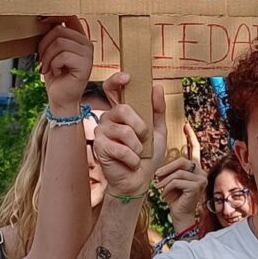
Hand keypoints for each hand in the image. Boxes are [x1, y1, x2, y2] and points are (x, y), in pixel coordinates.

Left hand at [38, 17, 92, 115]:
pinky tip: (56, 72)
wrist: (61, 98)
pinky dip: (53, 65)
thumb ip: (53, 36)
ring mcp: (88, 54)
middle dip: (44, 45)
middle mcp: (86, 43)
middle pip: (59, 30)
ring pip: (59, 43)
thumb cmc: (55, 75)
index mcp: (79, 37)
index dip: (54, 15)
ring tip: (47, 67)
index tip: (40, 20)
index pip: (69, 16)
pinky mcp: (85, 64)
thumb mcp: (52, 51)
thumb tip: (43, 19)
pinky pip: (63, 56)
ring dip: (47, 57)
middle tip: (41, 60)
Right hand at [95, 72, 166, 198]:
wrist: (139, 180)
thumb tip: (156, 87)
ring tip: (137, 153)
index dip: (116, 80)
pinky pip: (119, 147)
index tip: (128, 77)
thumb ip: (157, 110)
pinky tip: (130, 162)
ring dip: (138, 146)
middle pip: (123, 109)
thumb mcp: (158, 131)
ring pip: (124, 131)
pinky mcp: (99, 146)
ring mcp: (101, 131)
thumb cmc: (147, 155)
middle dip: (140, 126)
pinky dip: (132, 158)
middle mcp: (109, 118)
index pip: (112, 89)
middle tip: (143, 138)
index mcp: (121, 112)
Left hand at [156, 124, 204, 231]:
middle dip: (167, 168)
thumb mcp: (170, 180)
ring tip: (158, 188)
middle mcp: (201, 172)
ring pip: (178, 172)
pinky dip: (167, 188)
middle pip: (182, 161)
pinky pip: (177, 181)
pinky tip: (165, 195)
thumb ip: (171, 170)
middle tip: (157, 176)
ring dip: (165, 181)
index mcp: (195, 169)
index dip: (191, 137)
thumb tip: (161, 165)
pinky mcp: (197, 187)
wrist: (179, 215)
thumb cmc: (174, 198)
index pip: (195, 150)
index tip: (186, 126)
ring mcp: (201, 179)